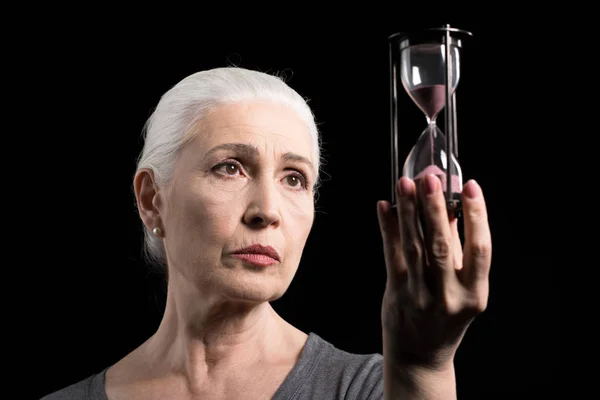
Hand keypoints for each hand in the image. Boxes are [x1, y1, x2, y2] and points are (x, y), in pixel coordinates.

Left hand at [377, 174, 491, 370]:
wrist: (421, 355)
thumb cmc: (447, 316)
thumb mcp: (463, 287)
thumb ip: (459, 247)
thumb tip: (451, 203)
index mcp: (475, 293)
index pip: (480, 248)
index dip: (477, 215)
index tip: (470, 186)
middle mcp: (449, 296)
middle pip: (442, 245)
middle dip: (435, 208)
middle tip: (430, 178)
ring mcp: (420, 296)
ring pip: (414, 247)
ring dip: (408, 212)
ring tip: (404, 184)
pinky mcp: (396, 293)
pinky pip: (391, 255)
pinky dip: (388, 228)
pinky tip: (384, 206)